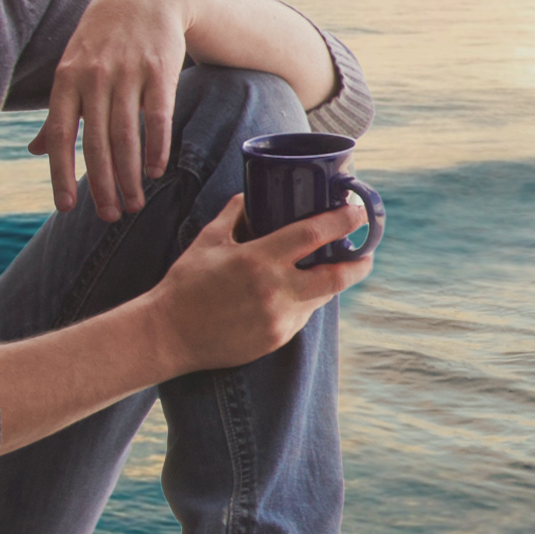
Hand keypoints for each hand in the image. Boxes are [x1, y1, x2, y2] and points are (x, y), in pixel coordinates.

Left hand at [29, 0, 191, 220]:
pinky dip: (157, 147)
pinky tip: (156, 171)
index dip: (62, 174)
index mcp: (67, 79)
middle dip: (102, 185)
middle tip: (109, 217)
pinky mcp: (160, 70)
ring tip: (133, 205)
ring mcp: (128, 73)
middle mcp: (95, 77)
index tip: (66, 208)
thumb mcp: (72, 66)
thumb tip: (36, 150)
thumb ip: (58, 110)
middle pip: (97, 142)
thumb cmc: (103, 38)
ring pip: (127, 136)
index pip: (61, 135)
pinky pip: (158, 117)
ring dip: (130, 176)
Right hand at [152, 194, 372, 372]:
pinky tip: (295, 293)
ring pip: (321, 298)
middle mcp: (274, 290)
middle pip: (336, 277)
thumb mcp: (209, 240)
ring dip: (329, 283)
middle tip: (366, 254)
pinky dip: (304, 302)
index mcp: (258, 259)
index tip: (358, 212)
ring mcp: (278, 319)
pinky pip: (302, 316)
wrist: (167, 335)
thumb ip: (234, 214)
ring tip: (330, 269)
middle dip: (359, 264)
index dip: (343, 221)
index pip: (314, 234)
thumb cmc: (186, 284)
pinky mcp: (276, 340)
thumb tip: (251, 193)